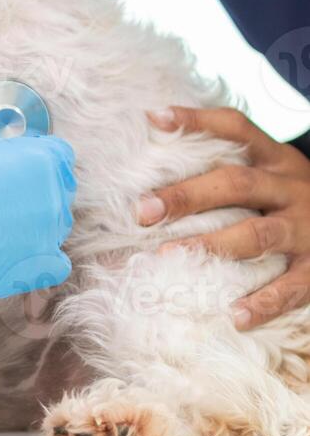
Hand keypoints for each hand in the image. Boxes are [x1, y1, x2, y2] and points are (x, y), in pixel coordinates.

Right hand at [0, 135, 76, 319]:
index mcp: (40, 160)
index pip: (59, 155)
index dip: (37, 158)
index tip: (18, 165)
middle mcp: (52, 197)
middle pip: (58, 191)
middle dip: (34, 192)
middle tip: (2, 198)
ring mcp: (48, 235)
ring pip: (54, 226)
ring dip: (34, 225)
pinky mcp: (36, 268)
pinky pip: (54, 264)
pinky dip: (40, 260)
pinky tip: (15, 255)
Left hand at [138, 107, 309, 329]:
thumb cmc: (296, 198)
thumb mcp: (275, 170)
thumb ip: (231, 162)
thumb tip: (157, 136)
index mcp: (277, 160)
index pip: (237, 129)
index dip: (198, 121)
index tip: (154, 119)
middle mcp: (293, 188)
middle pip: (237, 184)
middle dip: (187, 196)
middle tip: (142, 210)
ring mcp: (308, 228)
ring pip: (259, 234)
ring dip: (212, 245)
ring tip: (169, 254)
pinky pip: (292, 286)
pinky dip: (264, 302)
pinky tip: (235, 315)